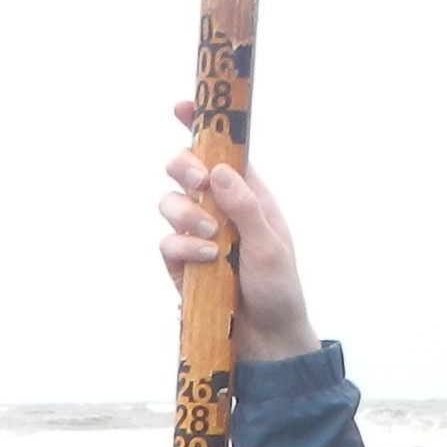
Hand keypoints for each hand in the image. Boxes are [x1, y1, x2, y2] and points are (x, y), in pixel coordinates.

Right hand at [160, 103, 319, 364]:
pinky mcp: (181, 265)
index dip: (202, 127)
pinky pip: (168, 243)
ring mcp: (198, 237)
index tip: (182, 106)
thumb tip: (219, 170)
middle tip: (196, 181)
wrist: (266, 340)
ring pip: (170, 204)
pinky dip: (184, 247)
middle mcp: (220, 211)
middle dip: (184, 168)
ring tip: (211, 237)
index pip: (223, 153)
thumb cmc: (278, 289)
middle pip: (185, 170)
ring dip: (186, 213)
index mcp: (248, 196)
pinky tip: (206, 260)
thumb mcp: (270, 244)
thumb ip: (245, 207)